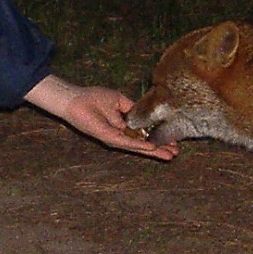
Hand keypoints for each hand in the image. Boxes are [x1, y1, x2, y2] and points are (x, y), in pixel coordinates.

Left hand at [24, 75, 178, 158]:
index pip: (144, 134)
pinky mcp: (109, 138)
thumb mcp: (119, 101)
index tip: (174, 139)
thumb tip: (146, 115)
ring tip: (171, 155)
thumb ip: (132, 109)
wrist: (75, 100)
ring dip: (155, 150)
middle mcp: (121, 135)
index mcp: (124, 126)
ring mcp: (116, 138)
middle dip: (160, 147)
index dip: (158, 136)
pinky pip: (128, 142)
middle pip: (144, 144)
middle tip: (177, 152)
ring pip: (139, 147)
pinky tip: (153, 148)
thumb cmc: (93, 98)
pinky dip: (140, 145)